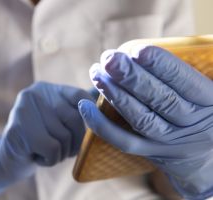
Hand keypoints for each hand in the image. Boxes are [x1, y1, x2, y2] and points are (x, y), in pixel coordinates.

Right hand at [0, 82, 90, 194]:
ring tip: (47, 151)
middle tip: (66, 149)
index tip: (89, 130)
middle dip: (77, 140)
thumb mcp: (58, 121)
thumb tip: (107, 104)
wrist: (8, 158)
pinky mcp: (20, 130)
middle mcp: (35, 93)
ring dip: (61, 152)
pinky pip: (53, 149)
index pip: (80, 95)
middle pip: (75, 117)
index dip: (90, 115)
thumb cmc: (41, 140)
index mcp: (46, 89)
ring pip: (65, 136)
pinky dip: (50, 160)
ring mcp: (25, 110)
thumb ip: (76, 110)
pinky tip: (37, 156)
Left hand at [79, 46, 212, 199]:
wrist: (207, 155)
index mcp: (210, 102)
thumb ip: (186, 74)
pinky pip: (124, 141)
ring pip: (140, 119)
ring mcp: (170, 142)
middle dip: (131, 78)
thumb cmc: (202, 111)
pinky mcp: (150, 153)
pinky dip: (102, 125)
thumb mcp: (207, 92)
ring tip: (96, 73)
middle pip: (160, 100)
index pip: (184, 82)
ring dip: (115, 95)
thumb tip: (146, 51)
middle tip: (109, 58)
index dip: (162, 66)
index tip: (137, 50)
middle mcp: (192, 124)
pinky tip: (85, 106)